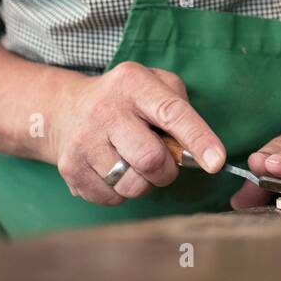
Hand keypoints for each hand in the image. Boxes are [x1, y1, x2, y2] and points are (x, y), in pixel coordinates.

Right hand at [49, 61, 224, 205]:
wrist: (64, 108)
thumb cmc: (124, 100)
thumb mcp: (153, 84)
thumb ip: (180, 109)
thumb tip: (198, 150)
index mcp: (132, 83)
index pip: (172, 113)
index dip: (198, 139)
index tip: (216, 162)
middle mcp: (105, 109)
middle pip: (151, 159)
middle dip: (167, 170)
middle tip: (164, 163)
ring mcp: (84, 141)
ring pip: (133, 184)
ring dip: (145, 183)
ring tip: (136, 164)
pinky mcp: (70, 169)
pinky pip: (112, 198)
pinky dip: (122, 192)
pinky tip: (114, 170)